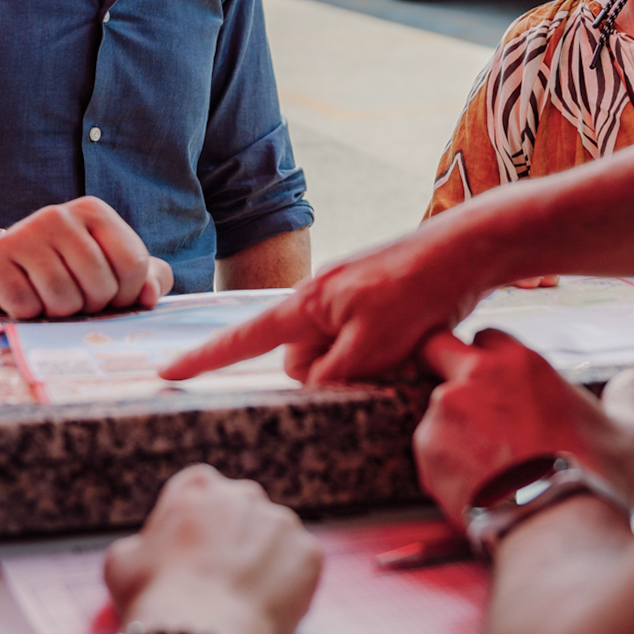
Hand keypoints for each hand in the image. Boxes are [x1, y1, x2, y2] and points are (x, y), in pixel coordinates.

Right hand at [0, 195, 175, 318]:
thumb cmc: (61, 272)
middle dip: (91, 307)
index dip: (126, 294)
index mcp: (93, 211)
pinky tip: (21, 300)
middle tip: (73, 300)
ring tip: (46, 300)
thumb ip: (145, 278)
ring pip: (63, 299)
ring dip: (58, 314)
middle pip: (100, 285)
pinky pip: (27, 307)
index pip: (134, 263)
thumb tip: (149, 296)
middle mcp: (58, 215)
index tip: (109, 297)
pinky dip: (28, 316)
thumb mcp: (108, 268)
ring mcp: (24, 234)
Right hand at [105, 465, 322, 633]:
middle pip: (240, 514)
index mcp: (198, 485)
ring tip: (242, 599)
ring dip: (262, 562)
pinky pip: (299, 567)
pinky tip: (265, 607)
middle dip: (232, 542)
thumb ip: (141, 544)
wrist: (202, 633)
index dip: (195, 528)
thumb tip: (145, 551)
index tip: (191, 556)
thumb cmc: (157, 599)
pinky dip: (289, 585)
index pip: (200, 494)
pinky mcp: (309, 552)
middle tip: (219, 581)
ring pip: (273, 540)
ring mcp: (281, 521)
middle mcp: (244, 493)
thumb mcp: (122, 562)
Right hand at [156, 227, 491, 384]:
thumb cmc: (418, 292)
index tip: (167, 374)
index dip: (204, 360)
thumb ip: (330, 374)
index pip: (243, 338)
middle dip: (332, 375)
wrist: (466, 251)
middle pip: (300, 363)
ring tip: (407, 348)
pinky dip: (383, 355)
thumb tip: (311, 383)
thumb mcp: (370, 346)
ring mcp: (346, 302)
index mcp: (307, 305)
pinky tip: (415, 345)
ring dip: (364, 366)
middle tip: (382, 359)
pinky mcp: (373, 305)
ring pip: (335, 359)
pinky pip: (361, 346)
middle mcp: (319, 300)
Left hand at [412, 329, 633, 518]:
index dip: (491, 358)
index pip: (486, 336)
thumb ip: (627, 399)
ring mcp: (445, 413)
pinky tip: (473, 482)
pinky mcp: (427, 453)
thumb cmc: (595, 479)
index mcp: (519, 361)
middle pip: (437, 349)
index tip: (499, 382)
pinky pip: (428, 446)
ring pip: (434, 405)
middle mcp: (474, 376)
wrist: (556, 529)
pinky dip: (444, 460)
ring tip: (480, 459)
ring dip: (450, 422)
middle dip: (444, 365)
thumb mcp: (628, 434)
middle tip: (466, 400)